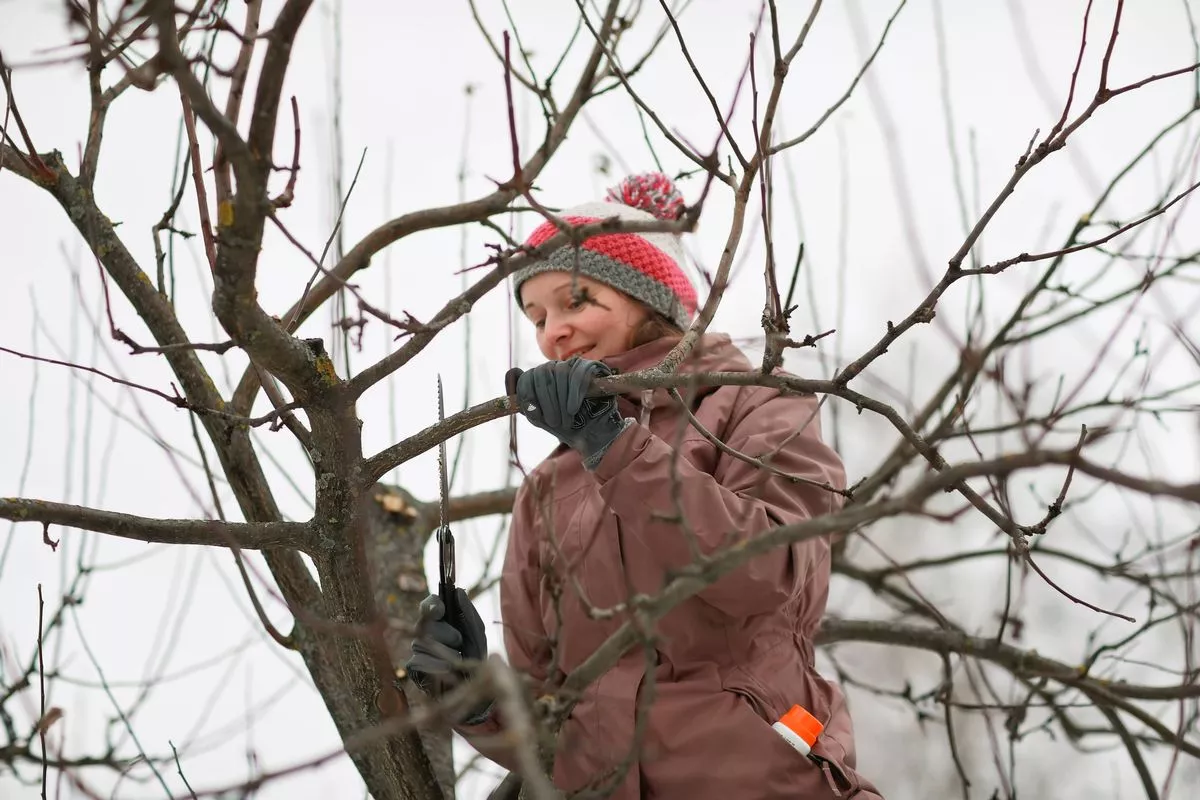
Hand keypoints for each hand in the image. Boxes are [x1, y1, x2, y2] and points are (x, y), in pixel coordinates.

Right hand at [405, 588, 491, 724]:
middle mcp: (426, 633)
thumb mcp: (477, 634)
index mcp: (442, 621)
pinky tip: (447, 670)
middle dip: (444, 631)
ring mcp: (419, 650)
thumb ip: (468, 614)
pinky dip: (436, 665)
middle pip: (423, 623)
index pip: (429, 605)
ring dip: (442, 650)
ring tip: (456, 659)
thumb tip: (458, 591)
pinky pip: (418, 661)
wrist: (475, 689)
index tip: (440, 609)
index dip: (431, 605)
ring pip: (420, 643)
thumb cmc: (475, 658)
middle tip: (458, 640)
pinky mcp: (414, 668)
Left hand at [506, 357, 631, 469]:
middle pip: (541, 374)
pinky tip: (573, 408)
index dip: (528, 397)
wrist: (592, 433)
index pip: (526, 378)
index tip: (536, 416)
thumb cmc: (565, 425)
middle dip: (546, 402)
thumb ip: (524, 400)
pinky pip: (578, 374)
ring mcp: (572, 365)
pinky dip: (574, 393)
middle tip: (554, 423)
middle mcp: (554, 368)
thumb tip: (511, 372)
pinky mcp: (591, 367)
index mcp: (539, 378)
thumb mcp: (539, 417)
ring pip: (560, 374)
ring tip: (566, 420)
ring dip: (561, 401)